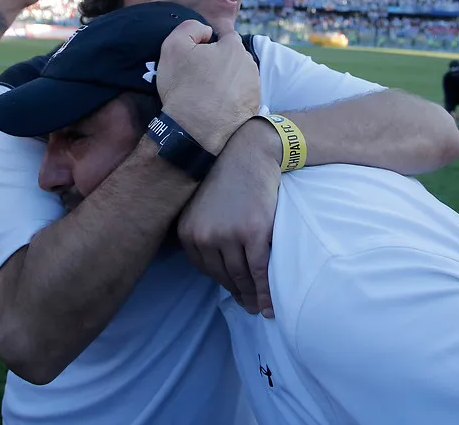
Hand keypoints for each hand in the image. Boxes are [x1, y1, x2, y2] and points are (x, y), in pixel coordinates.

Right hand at [157, 21, 259, 153]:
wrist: (197, 132)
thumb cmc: (183, 88)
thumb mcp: (173, 47)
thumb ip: (190, 28)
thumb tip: (206, 31)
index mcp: (233, 47)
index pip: (225, 34)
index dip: (209, 42)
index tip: (197, 56)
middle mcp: (250, 64)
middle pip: (232, 55)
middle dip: (219, 60)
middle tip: (199, 76)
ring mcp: (254, 87)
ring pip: (238, 74)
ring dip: (226, 79)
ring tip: (208, 93)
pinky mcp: (254, 106)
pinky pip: (241, 94)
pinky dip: (231, 96)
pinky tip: (217, 105)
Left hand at [178, 118, 280, 316]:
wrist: (250, 151)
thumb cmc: (229, 175)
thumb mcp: (202, 203)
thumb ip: (203, 230)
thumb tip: (216, 261)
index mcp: (188, 231)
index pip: (206, 269)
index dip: (224, 283)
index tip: (236, 293)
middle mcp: (203, 236)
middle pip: (223, 276)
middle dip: (238, 294)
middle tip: (251, 307)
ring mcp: (228, 236)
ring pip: (241, 277)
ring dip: (252, 297)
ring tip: (261, 307)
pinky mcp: (253, 233)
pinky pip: (258, 271)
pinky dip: (265, 291)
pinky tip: (270, 302)